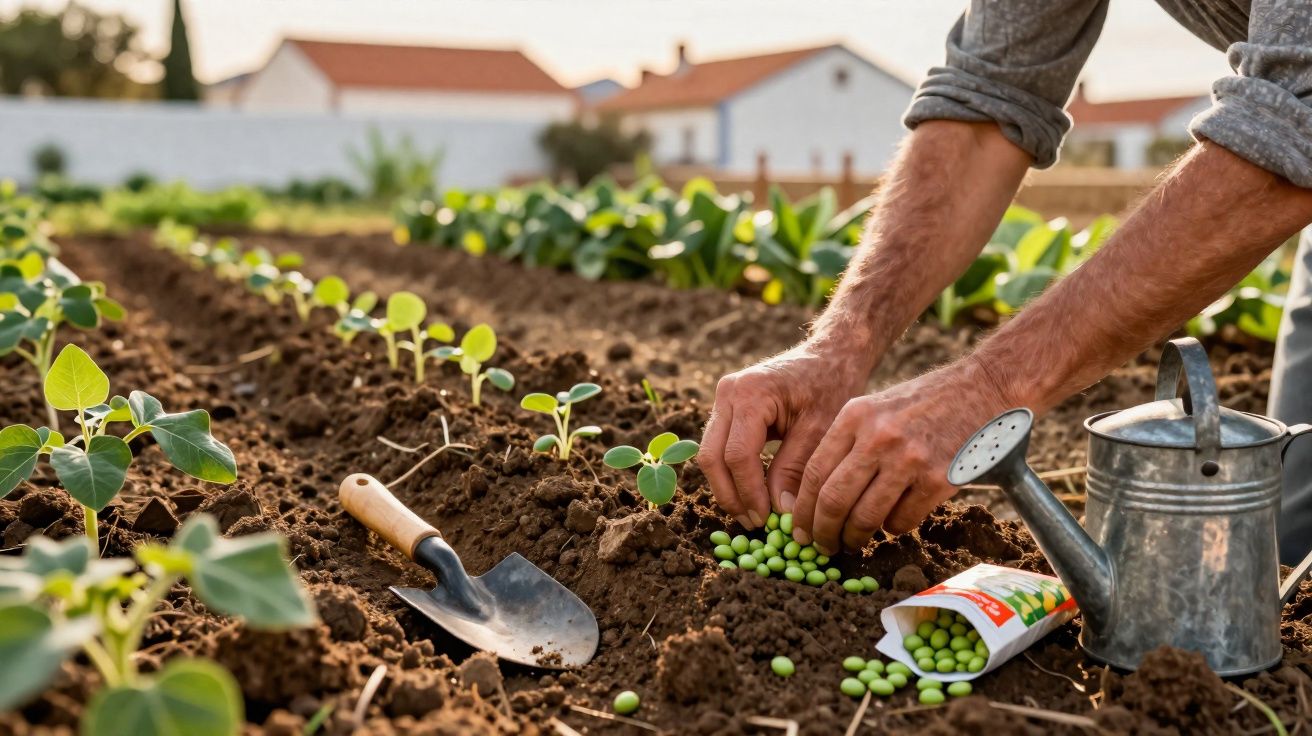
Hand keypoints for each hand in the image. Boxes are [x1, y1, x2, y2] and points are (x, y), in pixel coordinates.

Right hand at [699, 343, 871, 529]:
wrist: (830, 355)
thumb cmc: (832, 386)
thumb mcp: (820, 430)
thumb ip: (796, 470)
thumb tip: (780, 514)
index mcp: (750, 393)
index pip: (737, 455)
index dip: (749, 493)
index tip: (765, 521)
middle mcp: (727, 392)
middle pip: (712, 456)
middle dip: (730, 496)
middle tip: (753, 525)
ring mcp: (722, 397)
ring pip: (710, 454)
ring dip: (727, 488)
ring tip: (751, 515)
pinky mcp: (726, 407)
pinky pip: (719, 446)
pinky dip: (731, 473)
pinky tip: (750, 494)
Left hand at [790, 358, 1011, 553]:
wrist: (980, 389)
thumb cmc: (921, 403)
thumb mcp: (874, 409)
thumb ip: (846, 445)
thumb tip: (815, 499)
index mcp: (855, 416)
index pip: (815, 474)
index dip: (803, 510)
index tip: (800, 531)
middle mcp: (878, 437)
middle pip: (834, 500)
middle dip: (823, 533)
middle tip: (823, 546)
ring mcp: (909, 459)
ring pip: (866, 517)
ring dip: (855, 539)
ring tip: (853, 542)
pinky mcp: (938, 480)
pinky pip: (902, 521)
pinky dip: (892, 529)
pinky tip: (892, 522)